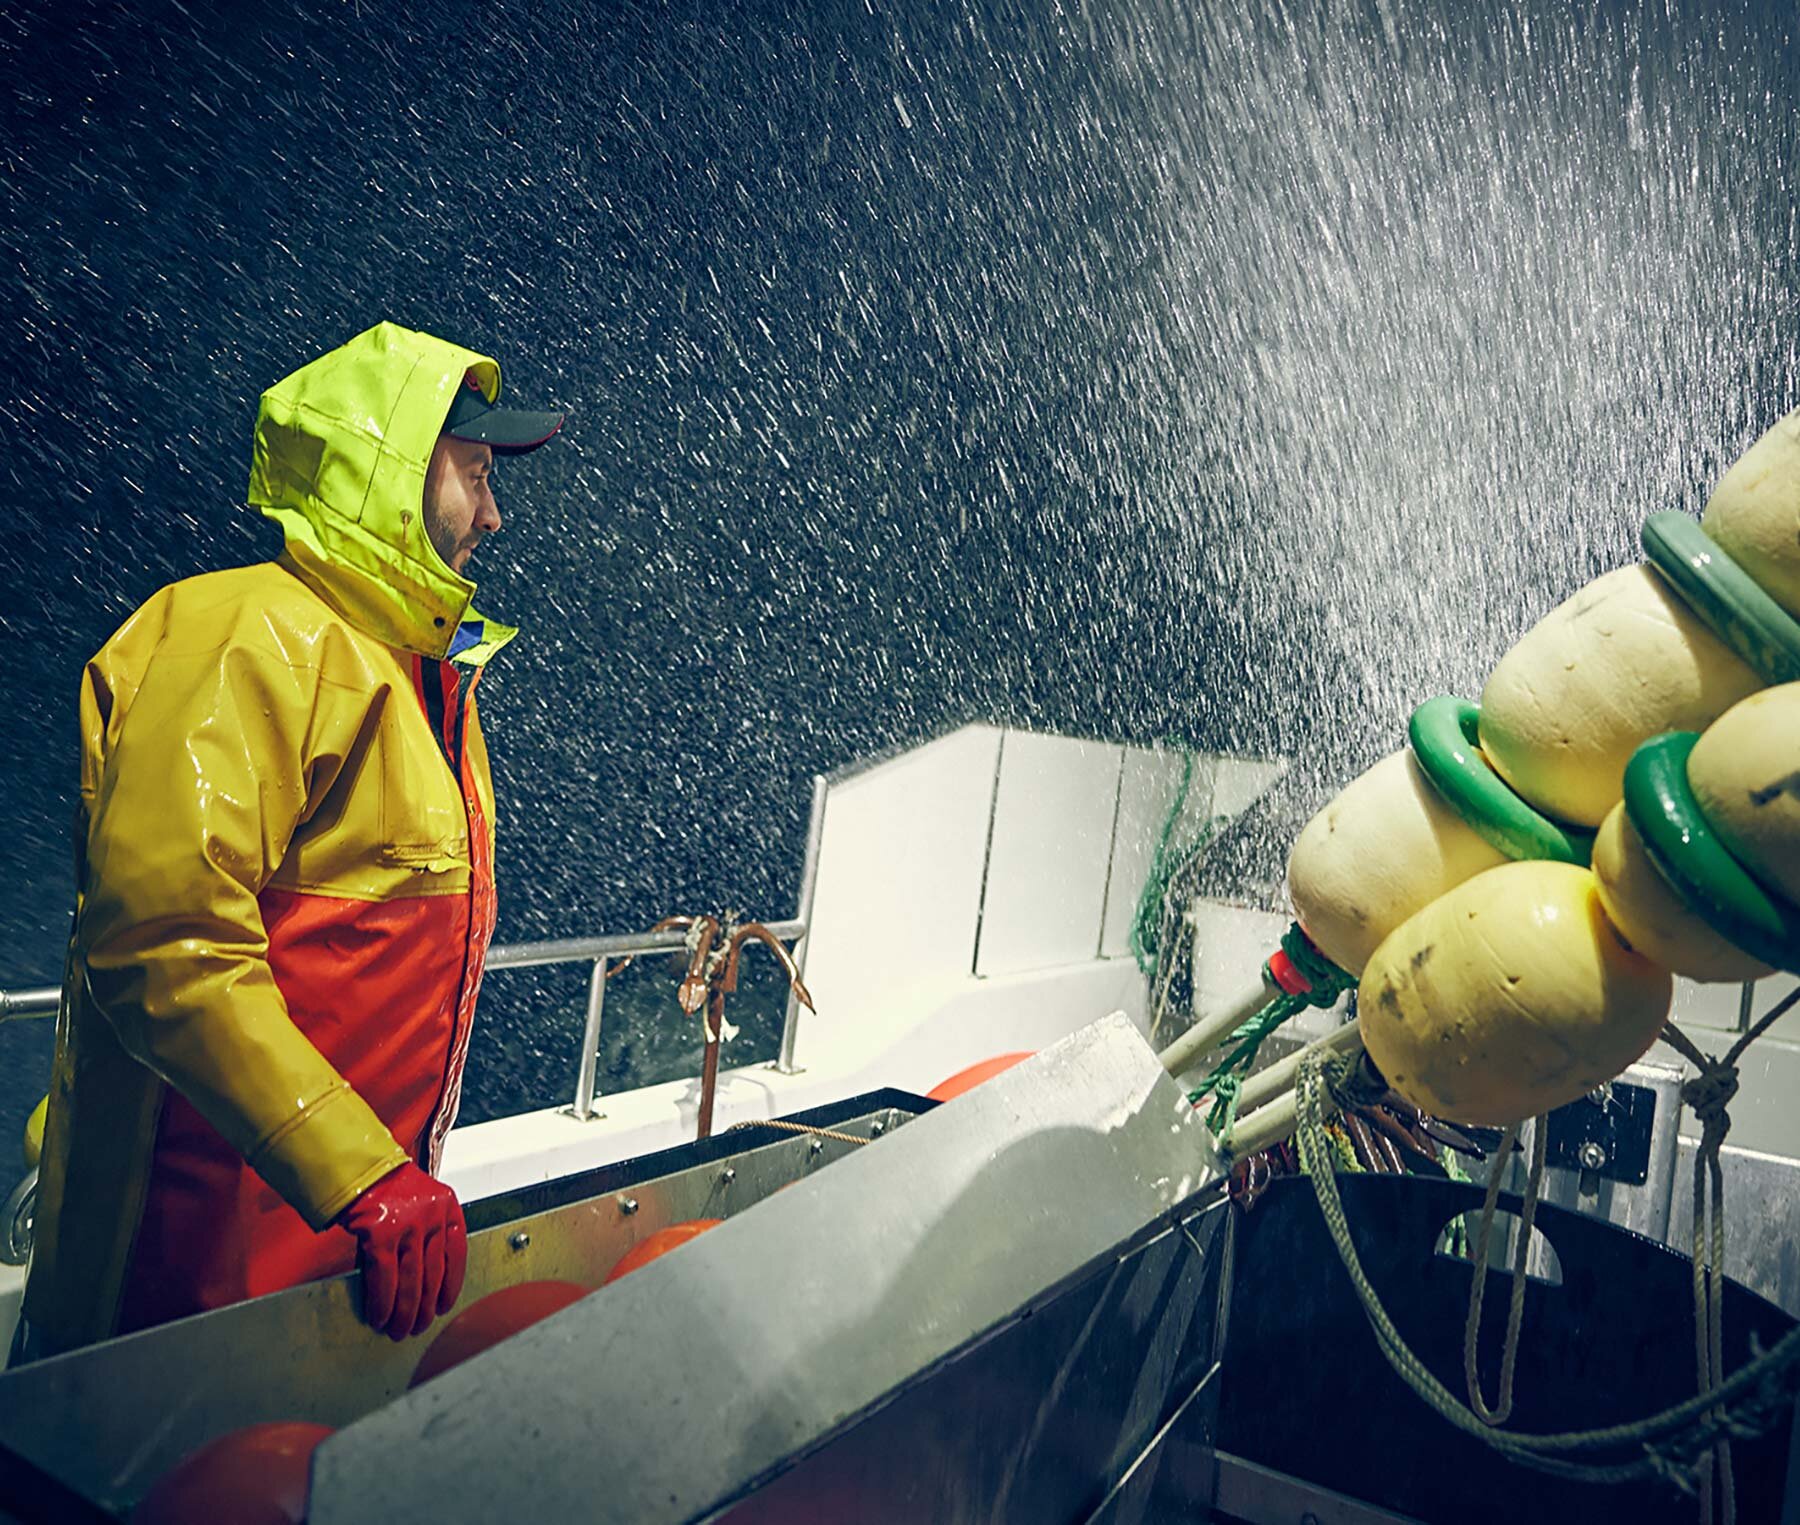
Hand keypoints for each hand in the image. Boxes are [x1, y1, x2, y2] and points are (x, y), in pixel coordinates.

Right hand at [338, 1163, 467, 1340]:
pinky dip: (382, 1302)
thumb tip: (426, 1280)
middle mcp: (432, 1215)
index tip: (445, 1306)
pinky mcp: (380, 1233)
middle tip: (418, 1327)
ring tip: (398, 1330)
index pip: (457, 1254)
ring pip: (411, 1281)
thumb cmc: (386, 1186)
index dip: (451, 1286)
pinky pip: (384, 1278)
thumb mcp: (420, 1201)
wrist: (355, 1168)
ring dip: (404, 1312)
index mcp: (447, 1206)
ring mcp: (408, 1224)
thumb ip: (429, 1231)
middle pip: (433, 1274)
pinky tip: (379, 1317)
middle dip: (425, 1307)